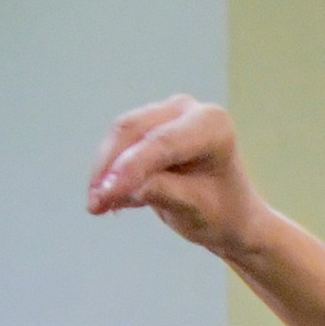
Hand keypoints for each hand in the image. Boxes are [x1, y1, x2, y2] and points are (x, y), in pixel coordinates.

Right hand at [88, 97, 272, 261]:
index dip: (130, 167)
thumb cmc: (221, 213)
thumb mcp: (194, 209)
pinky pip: (120, 143)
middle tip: (94, 205)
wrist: (230, 215)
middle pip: (135, 130)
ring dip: (104, 169)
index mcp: (212, 125)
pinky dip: (109, 170)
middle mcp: (188, 110)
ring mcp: (168, 113)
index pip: (163, 143)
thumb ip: (159, 192)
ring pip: (122, 134)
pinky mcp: (150, 124)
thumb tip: (115, 188)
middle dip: (110, 167)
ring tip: (96, 205)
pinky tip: (105, 198)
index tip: (105, 194)